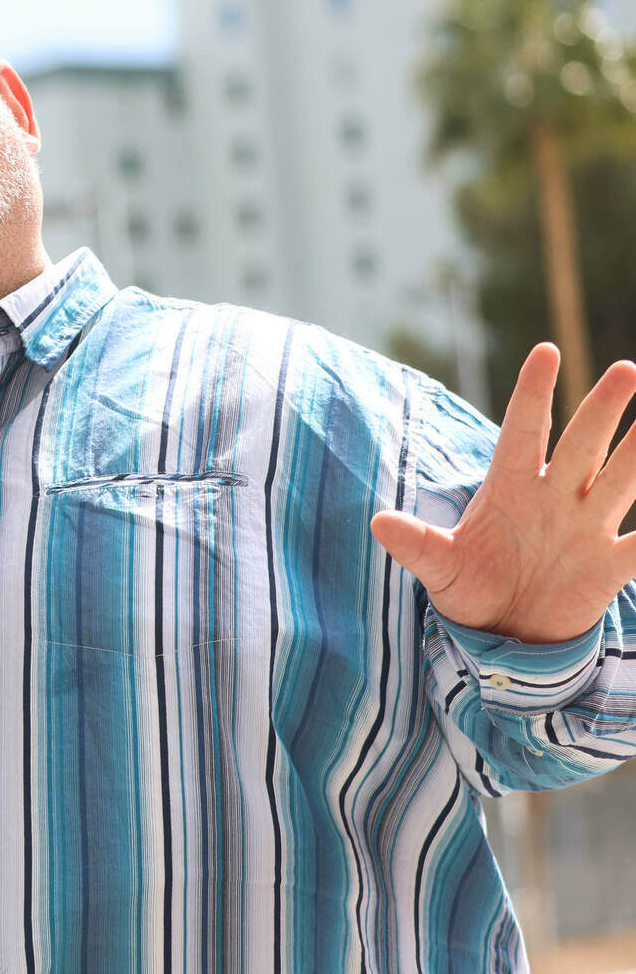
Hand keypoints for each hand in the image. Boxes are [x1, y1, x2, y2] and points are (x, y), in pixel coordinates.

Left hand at [371, 344, 635, 643]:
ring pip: (620, 479)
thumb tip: (377, 523)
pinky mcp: (608, 566)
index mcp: (510, 489)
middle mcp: (552, 499)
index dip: (532, 393)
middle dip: (602, 409)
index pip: (523, 431)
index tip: (544, 352)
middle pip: (582, 445)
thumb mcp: (440, 568)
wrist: (503, 636)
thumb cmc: (469, 589)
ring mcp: (584, 528)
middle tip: (625, 371)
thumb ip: (417, 544)